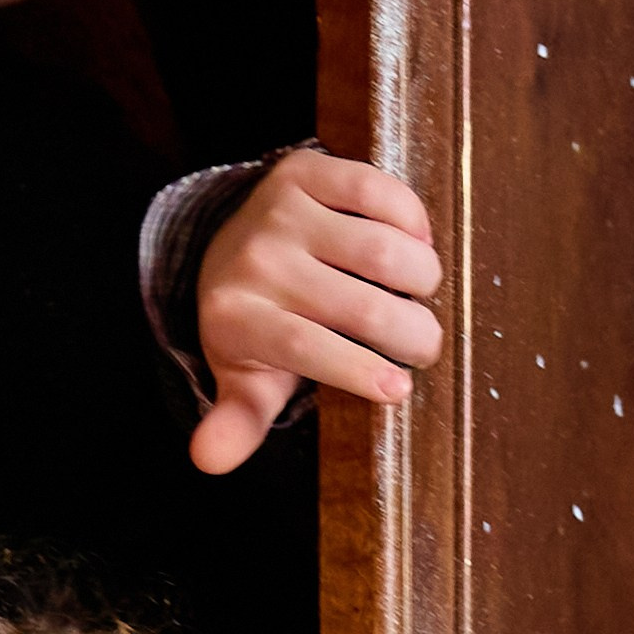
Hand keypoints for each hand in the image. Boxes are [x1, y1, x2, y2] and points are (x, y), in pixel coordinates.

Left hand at [192, 149, 442, 474]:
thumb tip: (208, 461)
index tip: (399, 390)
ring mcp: (279, 212)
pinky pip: (377, 191)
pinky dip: (412, 219)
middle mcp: (255, 262)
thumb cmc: (258, 329)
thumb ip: (237, 421)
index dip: (358, 370)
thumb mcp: (245, 379)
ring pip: (378, 247)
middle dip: (410, 332)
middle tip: (425, 345)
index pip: (304, 348)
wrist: (231, 247)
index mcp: (237, 319)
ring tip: (423, 295)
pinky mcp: (304, 172)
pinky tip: (416, 243)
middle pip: (354, 303)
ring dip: (421, 276)